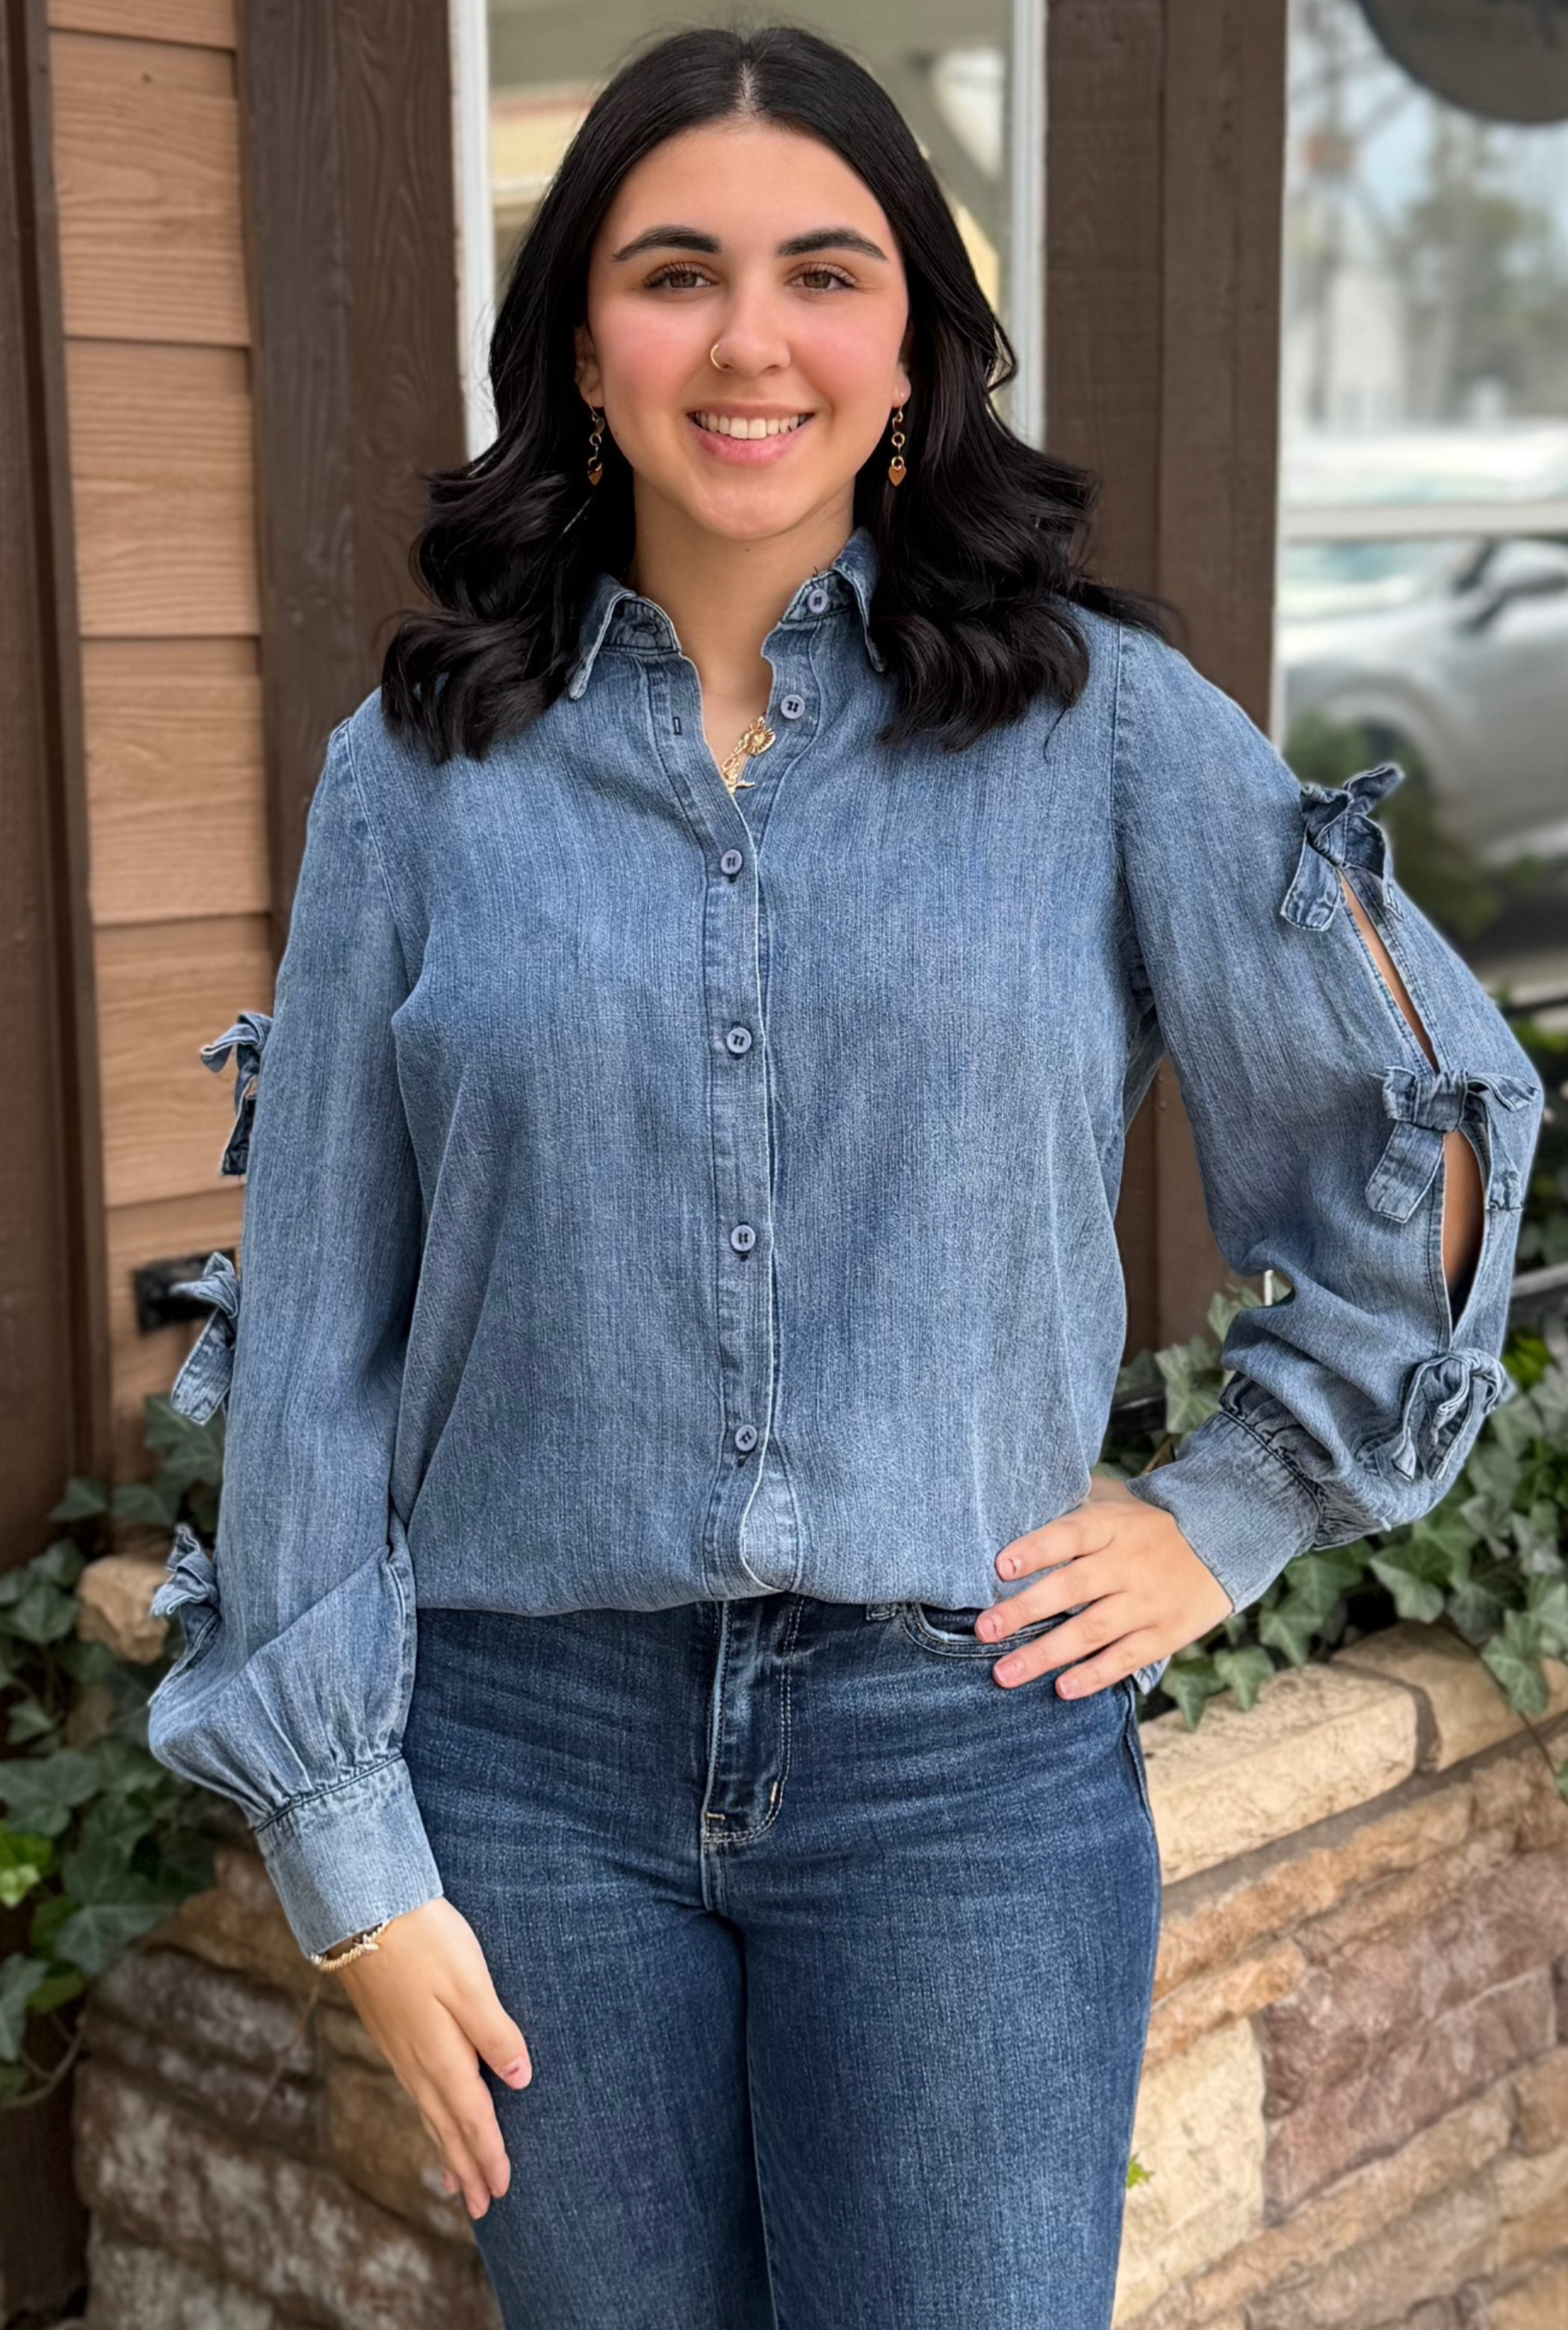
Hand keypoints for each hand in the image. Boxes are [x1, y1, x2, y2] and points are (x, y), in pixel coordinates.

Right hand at [333, 1895, 531, 2219]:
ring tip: (457, 2184)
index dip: (489, 2156)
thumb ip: (496, 2033)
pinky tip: (431, 2115)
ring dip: (446, 2149)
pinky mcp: (391, 2034)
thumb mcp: (470, 1983)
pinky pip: (415, 2093)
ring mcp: (400, 2051)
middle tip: (482, 2208)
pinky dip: (429, 2118)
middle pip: (447, 2128)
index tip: (502, 2192)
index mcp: (441, 2056)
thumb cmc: (425, 1940)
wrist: (361, 1911)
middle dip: (466, 2169)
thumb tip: (521, 2080)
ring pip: (429, 2113)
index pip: (473, 2119)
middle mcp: (417, 2063)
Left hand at [975, 1473, 1232, 1696]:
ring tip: (1004, 1674)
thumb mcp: (1114, 1500)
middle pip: (1073, 1588)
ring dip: (1047, 1654)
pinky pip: (1125, 1659)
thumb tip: (1013, 1506)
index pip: (1070, 1535)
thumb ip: (1071, 1505)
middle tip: (985, 1629)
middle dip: (1026, 1611)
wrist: (1221, 1543)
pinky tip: (1062, 1689)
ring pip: (1092, 1630)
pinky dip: (1094, 1675)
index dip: (1036, 1549)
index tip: (1001, 1566)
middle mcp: (1128, 1564)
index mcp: (1112, 1526)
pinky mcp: (1164, 1635)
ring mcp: (1147, 1603)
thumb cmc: (1145, 1523)